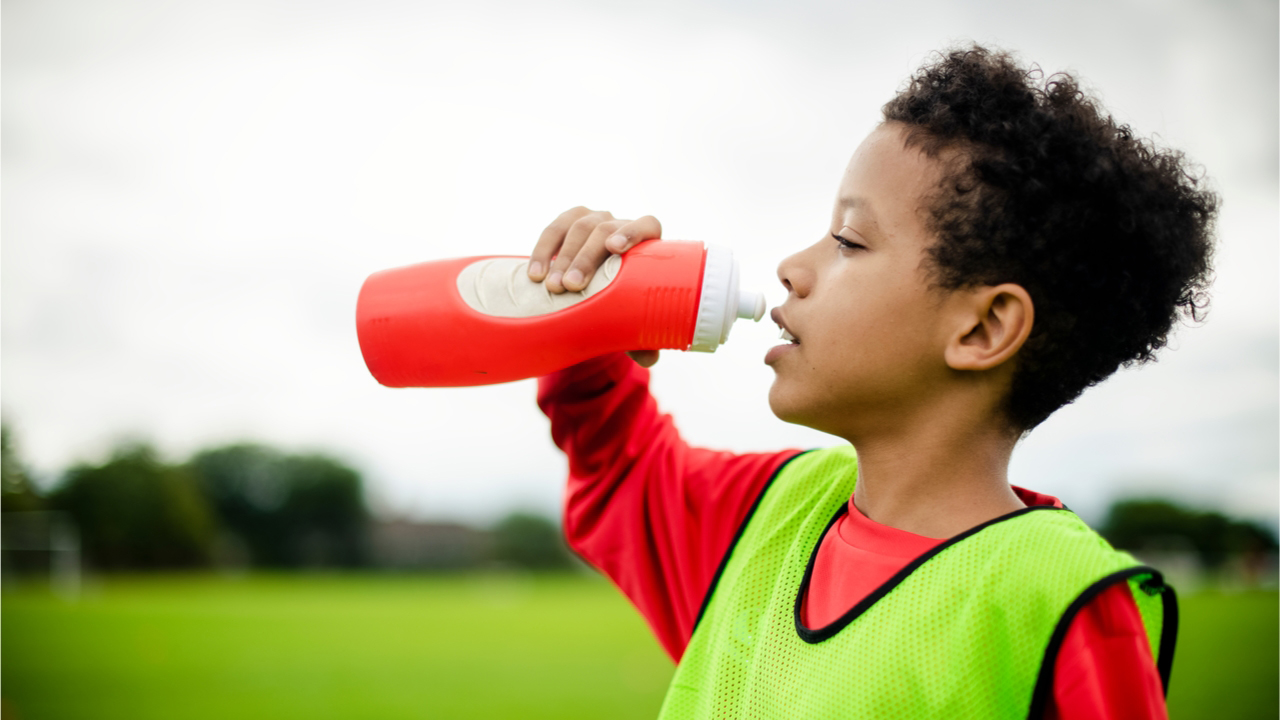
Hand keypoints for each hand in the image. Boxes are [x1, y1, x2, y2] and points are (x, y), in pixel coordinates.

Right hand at [528, 206, 662, 367]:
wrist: (594, 290)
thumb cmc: (621, 303)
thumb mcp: (631, 319)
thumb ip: (642, 336)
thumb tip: (649, 358)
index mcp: (646, 243)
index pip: (646, 225)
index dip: (633, 233)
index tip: (615, 249)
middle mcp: (621, 225)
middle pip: (605, 230)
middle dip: (585, 258)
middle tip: (571, 286)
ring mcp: (594, 219)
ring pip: (579, 227)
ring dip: (563, 257)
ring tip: (551, 287)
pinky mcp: (569, 221)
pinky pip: (554, 229)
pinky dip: (542, 252)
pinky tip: (534, 276)